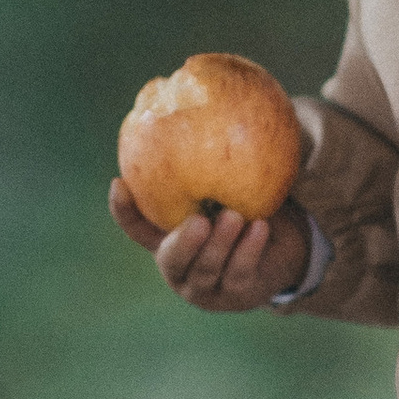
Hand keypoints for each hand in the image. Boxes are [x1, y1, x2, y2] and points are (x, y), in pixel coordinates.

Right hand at [110, 179, 312, 314]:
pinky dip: (249, 249)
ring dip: (220, 243)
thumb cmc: (245, 211)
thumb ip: (212, 164)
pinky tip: (259, 227)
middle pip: (171, 259)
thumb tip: (210, 103)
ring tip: (233, 217)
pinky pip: (241, 270)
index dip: (124, 210)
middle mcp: (180, 267)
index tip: (119, 182)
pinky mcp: (236, 294)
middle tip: (197, 221)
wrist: (279, 253)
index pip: (138, 228)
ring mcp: (207, 286)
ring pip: (208, 268)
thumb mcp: (227, 189)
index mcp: (166, 241)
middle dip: (182, 242)